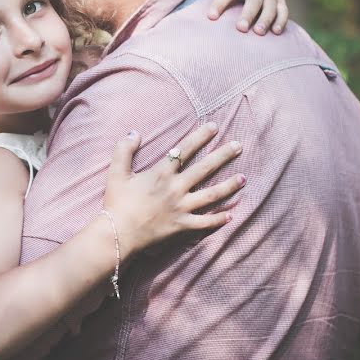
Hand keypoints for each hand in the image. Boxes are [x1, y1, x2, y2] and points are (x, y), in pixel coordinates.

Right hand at [102, 124, 244, 257]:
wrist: (118, 233)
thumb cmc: (116, 203)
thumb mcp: (116, 172)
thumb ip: (124, 149)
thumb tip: (134, 132)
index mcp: (161, 173)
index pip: (184, 149)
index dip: (200, 136)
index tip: (214, 126)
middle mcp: (176, 188)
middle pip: (205, 168)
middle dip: (223, 155)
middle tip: (238, 145)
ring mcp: (182, 208)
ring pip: (212, 195)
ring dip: (229, 186)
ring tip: (243, 178)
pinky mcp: (183, 226)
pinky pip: (205, 222)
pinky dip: (218, 219)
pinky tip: (231, 215)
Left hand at [179, 0, 288, 34]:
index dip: (220, 3)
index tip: (211, 17)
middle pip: (254, 1)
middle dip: (248, 14)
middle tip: (240, 29)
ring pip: (271, 7)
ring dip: (266, 20)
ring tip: (258, 33)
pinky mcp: (280, 0)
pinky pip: (284, 11)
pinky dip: (282, 21)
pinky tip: (276, 33)